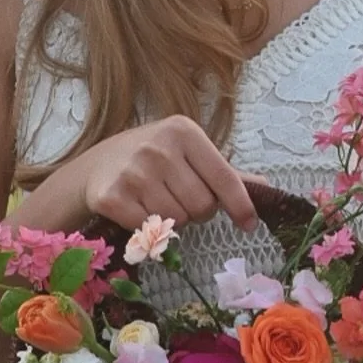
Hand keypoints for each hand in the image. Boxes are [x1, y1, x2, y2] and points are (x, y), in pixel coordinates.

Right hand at [77, 116, 265, 234]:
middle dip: (197, 212)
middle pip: (202, 206)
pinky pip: (149, 230)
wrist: (95, 166)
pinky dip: (148, 229)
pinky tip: (137, 210)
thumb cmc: (151, 160)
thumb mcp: (188, 153)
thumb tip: (266, 188)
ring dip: (173, 221)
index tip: (249, 224)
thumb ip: (224, 172)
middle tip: (179, 199)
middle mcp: (159, 147)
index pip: (225, 177)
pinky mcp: (112, 197)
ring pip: (177, 221)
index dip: (241, 205)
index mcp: (183, 131)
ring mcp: (133, 172)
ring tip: (157, 202)